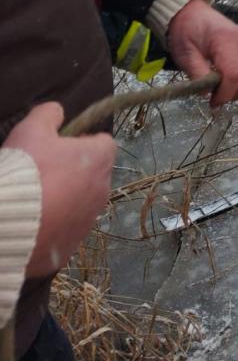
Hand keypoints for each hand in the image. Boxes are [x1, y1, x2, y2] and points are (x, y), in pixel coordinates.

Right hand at [4, 102, 115, 276]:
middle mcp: (101, 192)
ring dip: (66, 201)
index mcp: (98, 160)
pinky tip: (32, 223)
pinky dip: (53, 227)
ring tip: (35, 201)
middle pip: (94, 175)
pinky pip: (65, 232)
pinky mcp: (69, 249)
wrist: (4, 224)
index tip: (60, 147)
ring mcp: (87, 223)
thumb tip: (57, 112)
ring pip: (82, 205)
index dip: (83, 142)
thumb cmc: (24, 170)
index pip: (104, 144)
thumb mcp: (31, 128)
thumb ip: (49, 113)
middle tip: (44, 173)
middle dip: (75, 172)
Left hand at [166, 0, 237, 105]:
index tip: (212, 102)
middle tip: (216, 97)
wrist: (192, 13)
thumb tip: (207, 94)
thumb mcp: (185, 54)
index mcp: (225, 41)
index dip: (225, 94)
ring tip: (228, 91)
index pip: (234, 75)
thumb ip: (197, 74)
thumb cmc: (186, 32)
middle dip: (233, 94)